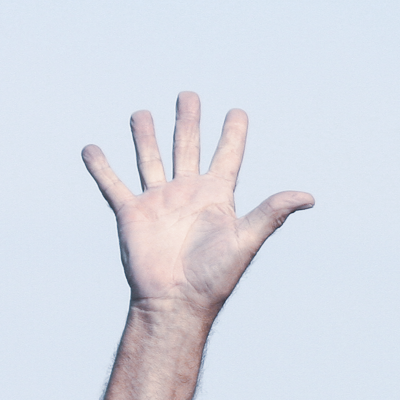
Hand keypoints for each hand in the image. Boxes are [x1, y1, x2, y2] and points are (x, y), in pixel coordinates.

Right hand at [82, 93, 313, 319]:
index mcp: (216, 196)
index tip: (237, 112)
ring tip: (141, 113)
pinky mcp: (132, 214)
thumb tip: (309, 197)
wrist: (175, 304)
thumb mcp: (245, 239)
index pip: (228, 156)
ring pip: (150, 159)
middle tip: (188, 95)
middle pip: (187, 147)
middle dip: (188, 121)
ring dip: (145, 136)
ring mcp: (158, 202)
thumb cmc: (214, 277)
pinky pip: (113, 184)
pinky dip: (101, 167)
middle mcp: (187, 194)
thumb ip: (271, 213)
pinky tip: (91, 148)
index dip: (234, 134)